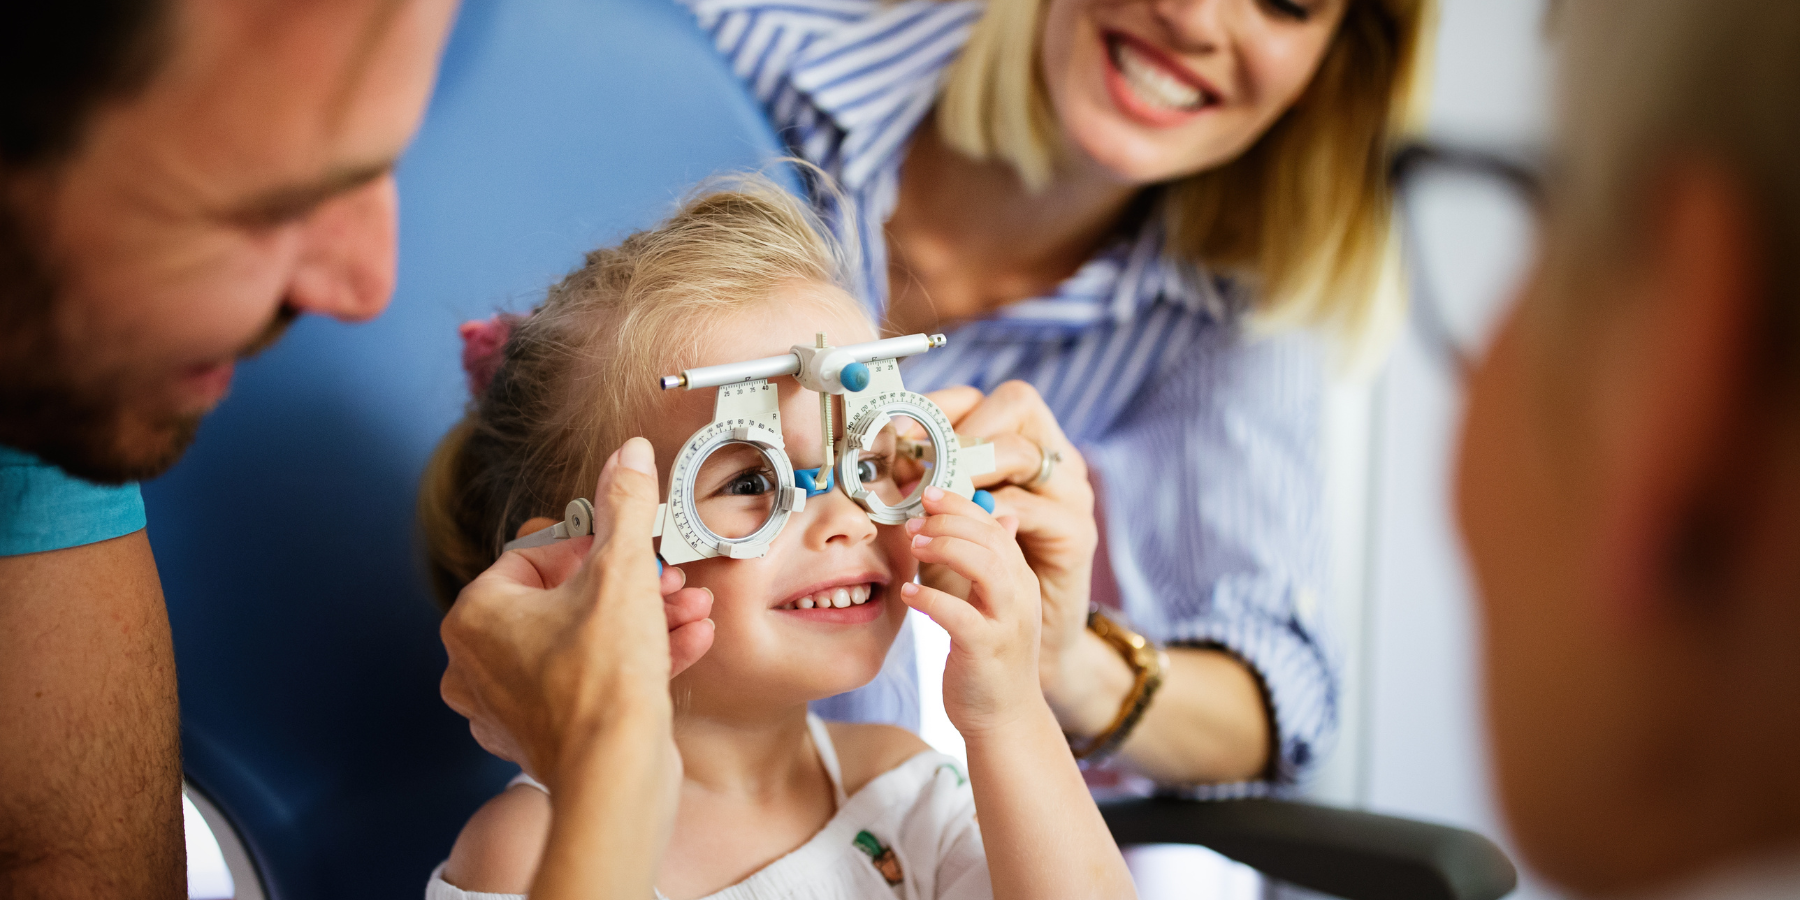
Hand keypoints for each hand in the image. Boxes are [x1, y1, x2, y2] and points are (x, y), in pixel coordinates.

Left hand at [438, 438, 714, 787]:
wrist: (616, 778)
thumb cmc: (603, 684)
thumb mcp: (622, 572)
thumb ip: (623, 506)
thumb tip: (624, 455)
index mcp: (476, 615)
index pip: (537, 553)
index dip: (595, 546)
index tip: (631, 548)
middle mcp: (479, 661)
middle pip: (565, 598)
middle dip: (632, 585)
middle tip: (669, 580)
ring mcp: (509, 703)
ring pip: (583, 639)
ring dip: (644, 620)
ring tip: (690, 610)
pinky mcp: (544, 735)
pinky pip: (590, 680)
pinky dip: (635, 660)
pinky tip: (687, 643)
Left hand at [899, 485, 1043, 736]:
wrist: (1005, 719)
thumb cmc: (992, 662)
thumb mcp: (998, 606)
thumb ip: (995, 563)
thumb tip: (1000, 517)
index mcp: (1021, 580)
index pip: (996, 526)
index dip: (961, 505)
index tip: (928, 494)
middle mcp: (1021, 596)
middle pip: (991, 539)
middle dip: (949, 522)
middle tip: (913, 522)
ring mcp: (1008, 622)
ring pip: (985, 567)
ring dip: (946, 548)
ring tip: (914, 546)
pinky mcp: (987, 650)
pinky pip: (960, 615)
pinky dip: (932, 599)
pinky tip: (908, 594)